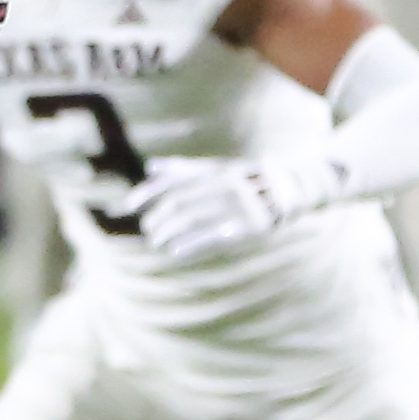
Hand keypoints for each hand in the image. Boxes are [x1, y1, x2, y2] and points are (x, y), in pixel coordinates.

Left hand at [124, 152, 336, 260]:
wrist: (294, 186)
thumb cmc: (248, 179)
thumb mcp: (217, 169)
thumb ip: (185, 169)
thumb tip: (151, 167)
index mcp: (213, 169)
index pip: (172, 180)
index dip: (146, 193)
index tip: (124, 206)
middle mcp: (223, 183)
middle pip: (179, 201)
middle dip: (158, 216)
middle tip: (148, 229)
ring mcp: (237, 204)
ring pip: (193, 218)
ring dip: (169, 232)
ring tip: (157, 242)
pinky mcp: (249, 225)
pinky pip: (214, 236)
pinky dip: (191, 244)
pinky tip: (175, 252)